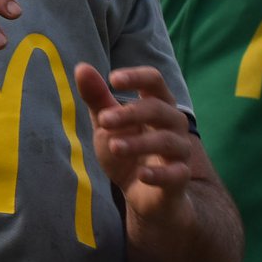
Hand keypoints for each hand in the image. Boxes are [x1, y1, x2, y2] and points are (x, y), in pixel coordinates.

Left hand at [73, 64, 196, 217]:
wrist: (142, 194)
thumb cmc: (126, 152)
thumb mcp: (107, 125)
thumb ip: (97, 98)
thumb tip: (81, 67)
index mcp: (158, 103)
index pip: (154, 80)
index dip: (136, 76)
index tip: (113, 79)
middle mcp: (174, 123)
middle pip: (158, 108)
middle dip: (130, 113)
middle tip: (104, 119)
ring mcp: (180, 150)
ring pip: (166, 140)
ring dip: (138, 143)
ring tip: (114, 147)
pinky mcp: (180, 177)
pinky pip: (176, 172)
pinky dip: (158, 173)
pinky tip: (141, 174)